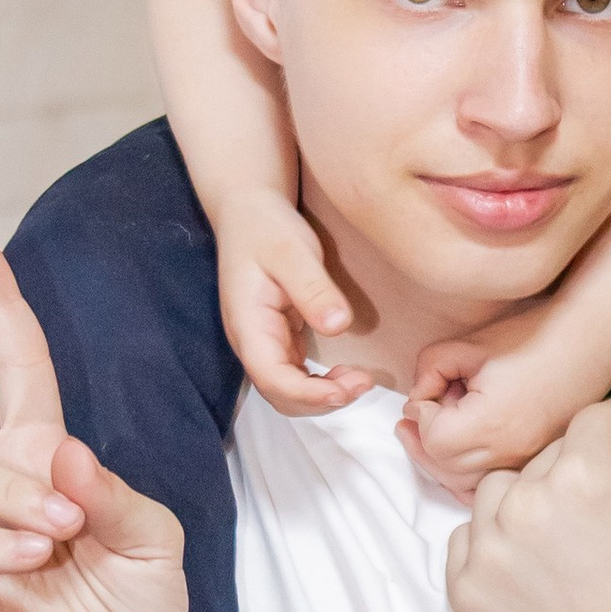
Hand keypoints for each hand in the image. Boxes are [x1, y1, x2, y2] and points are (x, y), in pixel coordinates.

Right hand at [214, 190, 372, 417]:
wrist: (249, 211)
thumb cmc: (266, 228)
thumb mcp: (292, 251)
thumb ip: (313, 289)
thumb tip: (337, 326)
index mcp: (247, 324)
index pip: (272, 378)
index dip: (309, 393)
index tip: (347, 388)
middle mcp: (251, 341)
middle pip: (279, 395)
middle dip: (320, 401)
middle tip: (363, 382)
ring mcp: (263, 342)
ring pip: (287, 391)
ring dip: (322, 396)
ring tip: (359, 380)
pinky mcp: (278, 338)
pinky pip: (295, 375)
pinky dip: (320, 384)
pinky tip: (345, 373)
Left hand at [405, 306, 610, 500]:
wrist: (588, 342)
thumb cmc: (532, 337)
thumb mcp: (468, 345)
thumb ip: (428, 371)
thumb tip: (416, 401)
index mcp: (490, 423)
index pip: (434, 440)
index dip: (421, 415)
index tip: (427, 393)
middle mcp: (509, 451)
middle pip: (446, 468)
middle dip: (424, 440)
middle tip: (414, 416)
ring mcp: (525, 461)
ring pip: (466, 484)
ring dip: (442, 461)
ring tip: (432, 432)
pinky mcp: (535, 460)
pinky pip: (492, 485)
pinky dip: (469, 476)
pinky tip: (460, 454)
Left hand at [443, 360, 610, 611]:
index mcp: (582, 477)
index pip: (589, 421)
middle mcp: (524, 508)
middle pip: (541, 456)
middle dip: (573, 467)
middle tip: (603, 501)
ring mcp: (488, 554)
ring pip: (497, 494)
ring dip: (527, 500)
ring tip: (566, 528)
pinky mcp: (466, 594)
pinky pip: (465, 541)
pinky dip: (493, 544)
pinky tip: (536, 563)